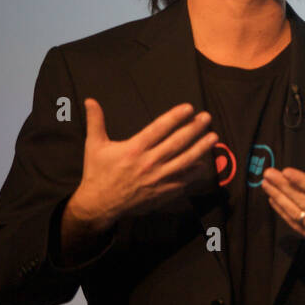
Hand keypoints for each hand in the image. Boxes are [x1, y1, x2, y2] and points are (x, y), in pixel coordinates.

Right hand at [70, 100, 218, 230]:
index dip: (175, 117)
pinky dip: (195, 171)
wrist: (99, 205)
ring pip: (185, 161)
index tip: (189, 108)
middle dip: (194, 129)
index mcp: (134, 149)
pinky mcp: (163, 192)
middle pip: (177, 143)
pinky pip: (184, 180)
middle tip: (207, 117)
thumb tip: (90, 100)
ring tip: (214, 137)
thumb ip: (96, 121)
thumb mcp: (94, 145)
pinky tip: (205, 163)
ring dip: (201, 148)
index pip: (159, 128)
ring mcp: (158, 178)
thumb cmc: (98, 172)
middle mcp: (149, 162)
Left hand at [261, 155, 304, 273]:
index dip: (301, 181)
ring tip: (266, 184)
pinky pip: (294, 224)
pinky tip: (273, 201)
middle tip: (269, 173)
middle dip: (282, 186)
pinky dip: (282, 212)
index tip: (286, 171)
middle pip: (301, 200)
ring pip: (294, 212)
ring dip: (278, 197)